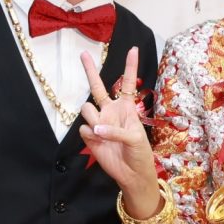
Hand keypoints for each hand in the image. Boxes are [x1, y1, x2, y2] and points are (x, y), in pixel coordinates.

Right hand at [78, 48, 160, 195]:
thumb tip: (95, 128)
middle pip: (97, 87)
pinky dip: (91, 136)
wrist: (131, 174)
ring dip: (94, 118)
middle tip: (83, 54)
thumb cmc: (140, 153)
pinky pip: (84, 129)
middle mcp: (110, 111)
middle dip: (90, 70)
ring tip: (103, 132)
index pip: (128, 83)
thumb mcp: (136, 139)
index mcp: (127, 108)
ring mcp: (98, 122)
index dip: (130, 66)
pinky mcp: (89, 136)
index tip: (133, 49)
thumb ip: (116, 130)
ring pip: (87, 109)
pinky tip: (99, 143)